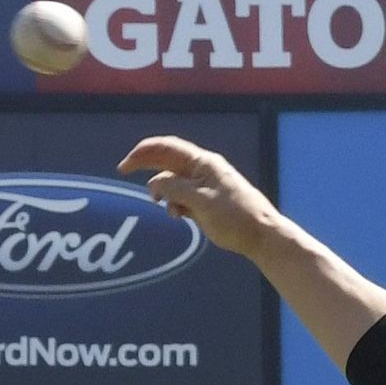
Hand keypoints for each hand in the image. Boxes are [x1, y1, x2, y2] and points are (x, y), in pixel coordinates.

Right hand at [117, 137, 282, 257]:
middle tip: (123, 172)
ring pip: (172, 182)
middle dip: (146, 165)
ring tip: (171, 208)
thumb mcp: (201, 201)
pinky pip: (182, 197)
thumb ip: (174, 188)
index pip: (167, 148)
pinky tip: (179, 215)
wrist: (261, 236)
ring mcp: (203, 186)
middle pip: (166, 160)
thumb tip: (154, 183)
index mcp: (203, 163)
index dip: (143, 151)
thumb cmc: (236, 217)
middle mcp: (202, 170)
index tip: (125, 165)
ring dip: (164, 192)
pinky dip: (175, 204)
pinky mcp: (205, 202)